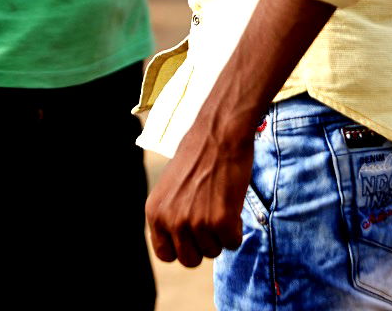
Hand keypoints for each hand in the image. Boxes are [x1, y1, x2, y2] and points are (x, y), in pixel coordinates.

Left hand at [147, 119, 252, 266]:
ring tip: (220, 203)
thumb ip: (170, 213)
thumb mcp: (170, 186)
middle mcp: (172, 221)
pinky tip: (232, 204)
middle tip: (210, 218)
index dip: (182, 247)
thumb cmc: (198, 153)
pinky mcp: (221, 221)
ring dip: (221, 233)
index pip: (165, 254)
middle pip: (190, 260)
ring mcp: (196, 223)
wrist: (219, 132)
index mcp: (155, 212)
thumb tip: (180, 239)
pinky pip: (233, 243)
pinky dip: (237, 229)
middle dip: (203, 244)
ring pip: (214, 252)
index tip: (192, 234)